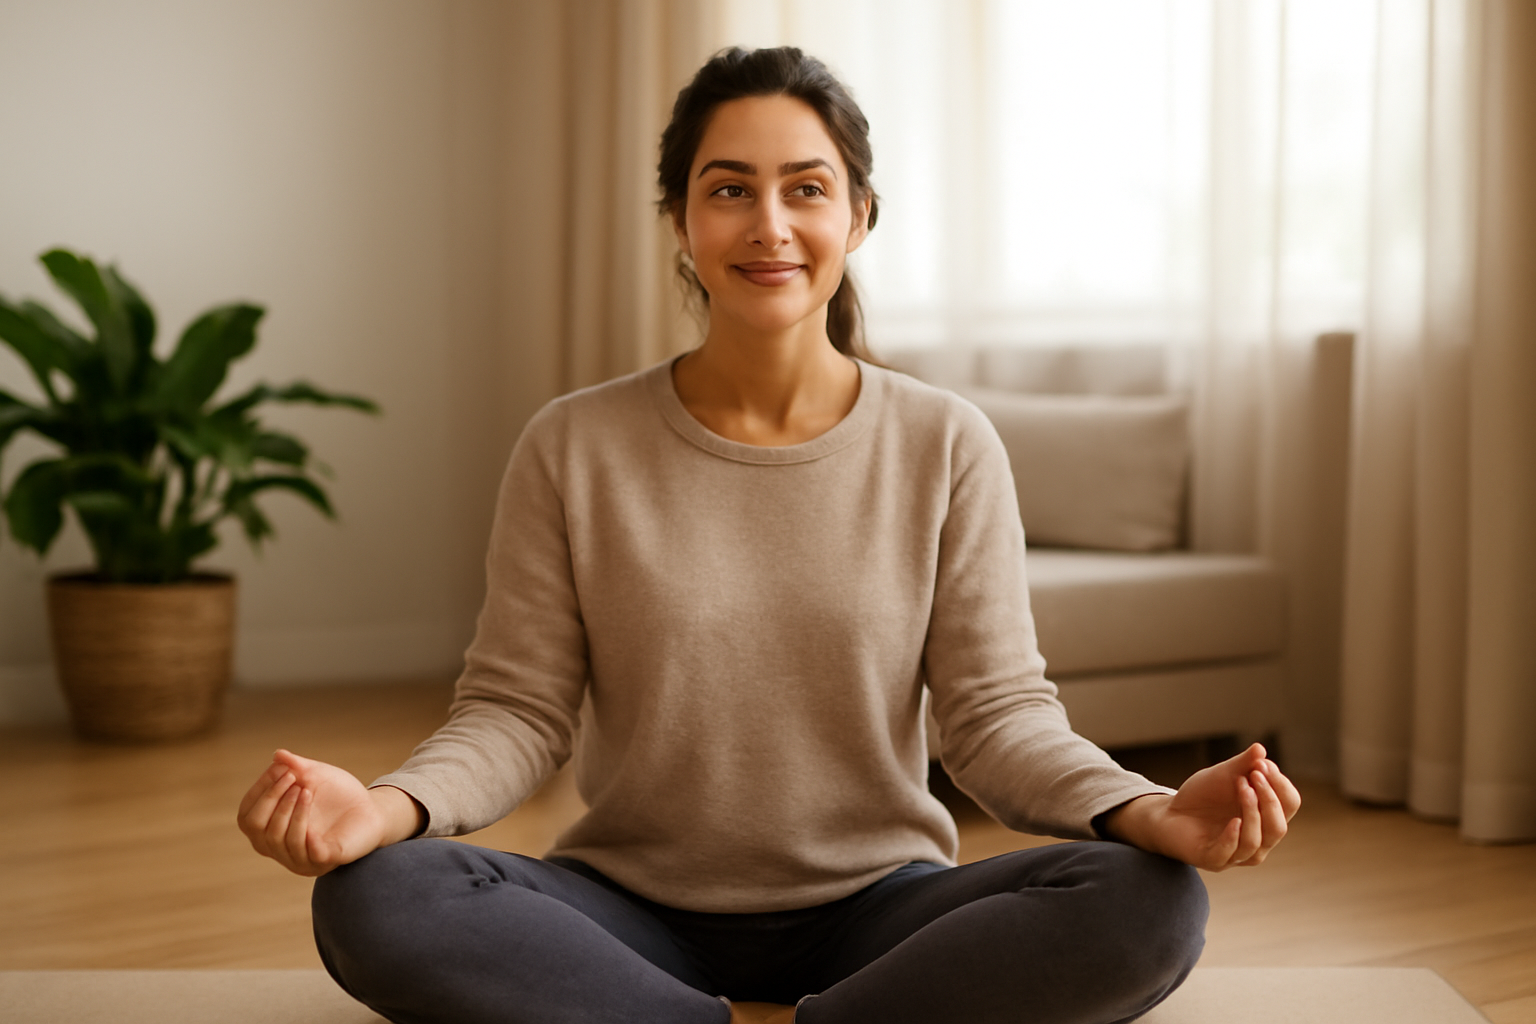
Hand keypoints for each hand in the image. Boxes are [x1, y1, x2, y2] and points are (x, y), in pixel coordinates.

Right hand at [235, 749, 422, 876]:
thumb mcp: (315, 775)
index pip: (247, 815)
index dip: (259, 791)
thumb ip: (296, 766)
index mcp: (271, 830)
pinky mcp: (325, 861)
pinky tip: (311, 806)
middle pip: (257, 828)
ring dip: (291, 810)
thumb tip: (277, 755)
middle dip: (272, 799)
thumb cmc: (338, 794)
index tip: (279, 769)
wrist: (372, 809)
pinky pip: (308, 851)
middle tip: (293, 778)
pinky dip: (304, 828)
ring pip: (280, 839)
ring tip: (306, 789)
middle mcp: (280, 849)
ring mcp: (301, 859)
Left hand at [1103, 743, 1300, 870]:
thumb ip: (1242, 764)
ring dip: (1251, 812)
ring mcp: (1236, 854)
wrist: (1169, 812)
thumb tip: (1260, 749)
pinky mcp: (1213, 860)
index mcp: (1267, 817)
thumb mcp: (1223, 775)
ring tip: (1241, 787)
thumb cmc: (1203, 795)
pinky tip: (1233, 820)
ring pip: (1256, 841)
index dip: (1279, 784)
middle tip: (1253, 774)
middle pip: (1279, 826)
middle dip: (1269, 799)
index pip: (1290, 804)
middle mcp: (1258, 840)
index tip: (1262, 764)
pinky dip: (1233, 837)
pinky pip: (1230, 853)